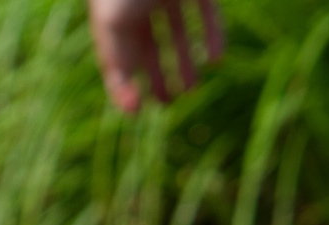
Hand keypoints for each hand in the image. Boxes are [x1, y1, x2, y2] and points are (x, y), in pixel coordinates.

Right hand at [89, 0, 224, 111]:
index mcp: (113, 16)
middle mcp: (140, 5)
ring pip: (178, 32)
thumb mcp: (115, 25)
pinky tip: (215, 58)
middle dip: (157, 75)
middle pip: (149, 47)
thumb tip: (130, 105)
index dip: (123, 84)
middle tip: (167, 104)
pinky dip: (211, 34)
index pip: (118, 56)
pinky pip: (205, 11)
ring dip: (185, 61)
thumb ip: (119, 62)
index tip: (136, 111)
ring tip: (191, 88)